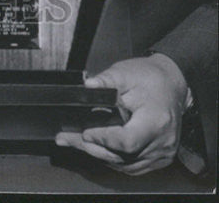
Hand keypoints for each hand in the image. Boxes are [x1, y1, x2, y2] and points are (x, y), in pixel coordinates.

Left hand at [55, 54, 189, 174]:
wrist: (171, 84)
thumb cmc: (149, 78)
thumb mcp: (125, 73)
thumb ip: (106, 80)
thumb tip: (87, 86)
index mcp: (156, 121)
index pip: (127, 141)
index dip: (103, 138)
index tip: (85, 130)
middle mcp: (162, 143)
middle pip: (123, 156)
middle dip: (92, 147)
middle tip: (67, 138)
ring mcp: (162, 154)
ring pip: (125, 164)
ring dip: (100, 155)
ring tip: (76, 142)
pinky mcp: (159, 158)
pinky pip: (133, 166)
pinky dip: (114, 159)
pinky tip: (97, 148)